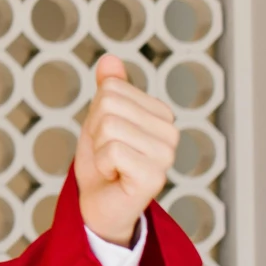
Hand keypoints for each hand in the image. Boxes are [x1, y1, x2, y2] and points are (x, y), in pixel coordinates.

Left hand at [74, 55, 177, 246]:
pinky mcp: (155, 176)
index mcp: (161, 113)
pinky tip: (115, 177)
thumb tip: (109, 60)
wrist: (98, 205)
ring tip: (112, 166)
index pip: (111, 88)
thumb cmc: (102, 163)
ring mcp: (166, 155)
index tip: (107, 137)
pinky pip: (112, 151)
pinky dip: (103, 165)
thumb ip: (110, 89)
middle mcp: (170, 132)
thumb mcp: (100, 119)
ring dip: (98, 150)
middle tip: (107, 155)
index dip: (96, 113)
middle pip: (108, 105)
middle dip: (95, 131)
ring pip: (109, 126)